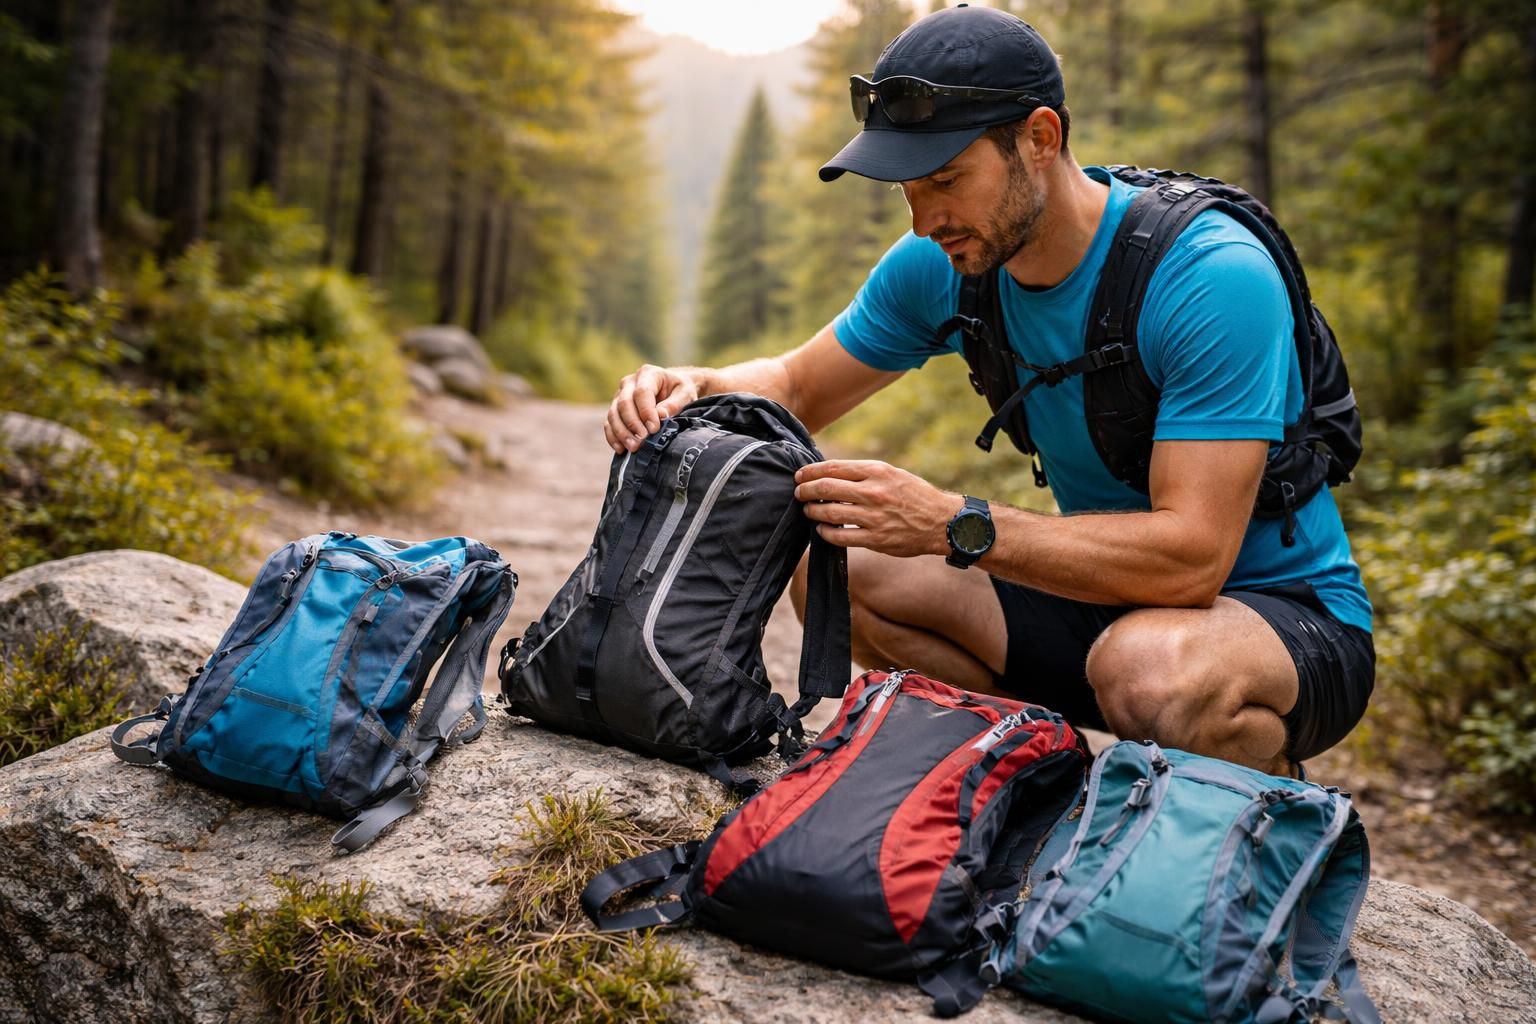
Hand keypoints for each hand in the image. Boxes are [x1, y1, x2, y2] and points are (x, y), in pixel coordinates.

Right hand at [604, 364, 701, 452]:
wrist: (672, 388)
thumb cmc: (680, 390)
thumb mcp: (685, 393)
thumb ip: (675, 404)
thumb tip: (660, 415)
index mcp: (648, 373)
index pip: (642, 392)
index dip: (646, 412)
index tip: (654, 428)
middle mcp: (629, 382)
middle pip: (624, 403)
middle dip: (633, 424)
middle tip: (642, 441)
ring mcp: (620, 395)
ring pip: (613, 414)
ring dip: (622, 433)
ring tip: (633, 447)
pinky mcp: (616, 409)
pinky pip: (609, 423)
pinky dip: (613, 436)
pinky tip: (621, 448)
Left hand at [794, 460, 962, 557]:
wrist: (943, 523)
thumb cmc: (916, 496)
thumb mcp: (893, 474)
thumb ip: (865, 474)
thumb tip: (832, 475)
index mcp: (878, 471)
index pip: (834, 468)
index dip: (811, 471)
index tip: (800, 475)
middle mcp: (874, 492)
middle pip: (826, 488)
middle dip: (806, 490)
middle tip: (799, 493)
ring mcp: (874, 517)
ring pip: (830, 512)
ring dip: (813, 511)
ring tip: (808, 510)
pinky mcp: (875, 539)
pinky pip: (840, 536)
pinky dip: (826, 532)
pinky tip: (822, 529)